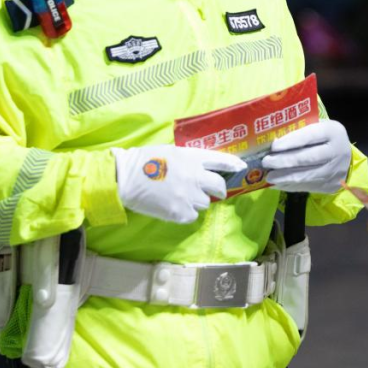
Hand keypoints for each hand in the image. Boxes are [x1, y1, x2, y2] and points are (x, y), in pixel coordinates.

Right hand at [112, 145, 246, 223]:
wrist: (125, 177)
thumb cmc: (144, 160)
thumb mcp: (171, 151)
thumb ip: (189, 159)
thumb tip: (202, 168)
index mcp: (192, 158)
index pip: (221, 160)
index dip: (233, 164)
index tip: (241, 167)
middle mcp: (195, 176)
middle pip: (219, 186)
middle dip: (220, 189)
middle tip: (216, 192)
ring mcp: (188, 195)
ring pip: (205, 203)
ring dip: (198, 200)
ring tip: (181, 196)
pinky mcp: (180, 212)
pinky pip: (192, 215)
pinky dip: (186, 213)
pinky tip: (174, 206)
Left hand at [261, 119, 351, 193]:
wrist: (346, 159)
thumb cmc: (325, 139)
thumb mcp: (319, 128)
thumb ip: (301, 130)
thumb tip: (274, 139)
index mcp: (333, 132)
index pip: (310, 136)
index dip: (290, 141)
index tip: (274, 146)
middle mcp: (336, 151)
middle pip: (307, 158)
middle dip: (284, 161)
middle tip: (266, 162)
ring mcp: (334, 171)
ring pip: (306, 175)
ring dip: (284, 177)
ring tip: (269, 176)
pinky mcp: (330, 186)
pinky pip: (307, 186)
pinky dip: (290, 185)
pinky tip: (277, 184)